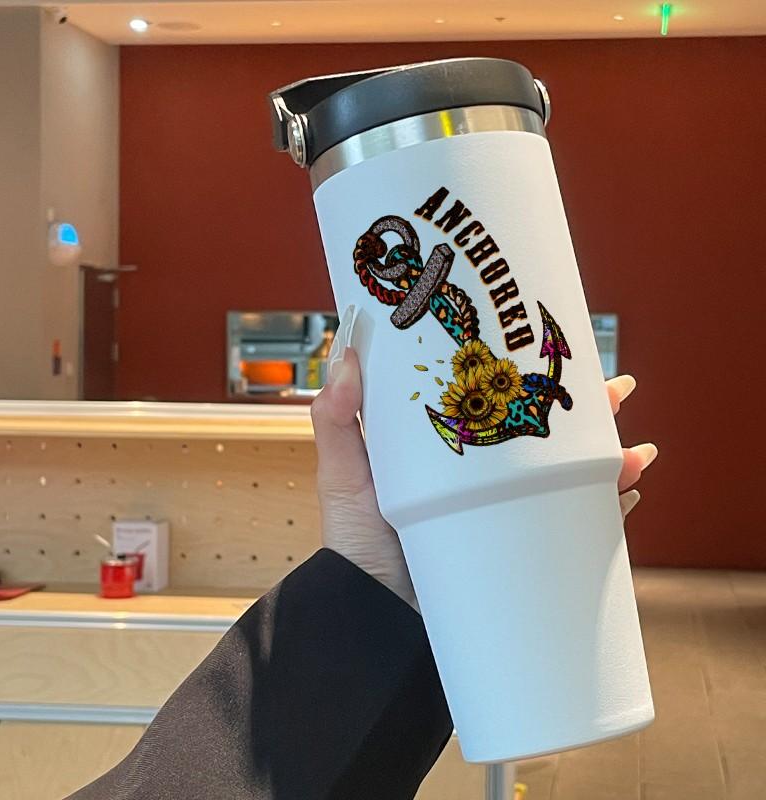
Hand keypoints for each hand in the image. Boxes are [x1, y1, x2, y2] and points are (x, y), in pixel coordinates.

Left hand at [311, 310, 657, 607]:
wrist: (375, 618)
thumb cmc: (354, 545)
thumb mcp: (342, 475)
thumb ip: (336, 420)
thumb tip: (348, 356)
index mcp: (444, 450)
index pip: (492, 401)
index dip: (523, 375)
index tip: (548, 349)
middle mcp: (480, 477)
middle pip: (541, 434)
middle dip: (583, 412)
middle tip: (614, 392)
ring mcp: (503, 513)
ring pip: (567, 475)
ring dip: (607, 458)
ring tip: (634, 447)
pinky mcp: (518, 552)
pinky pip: (572, 527)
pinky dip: (604, 510)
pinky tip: (626, 493)